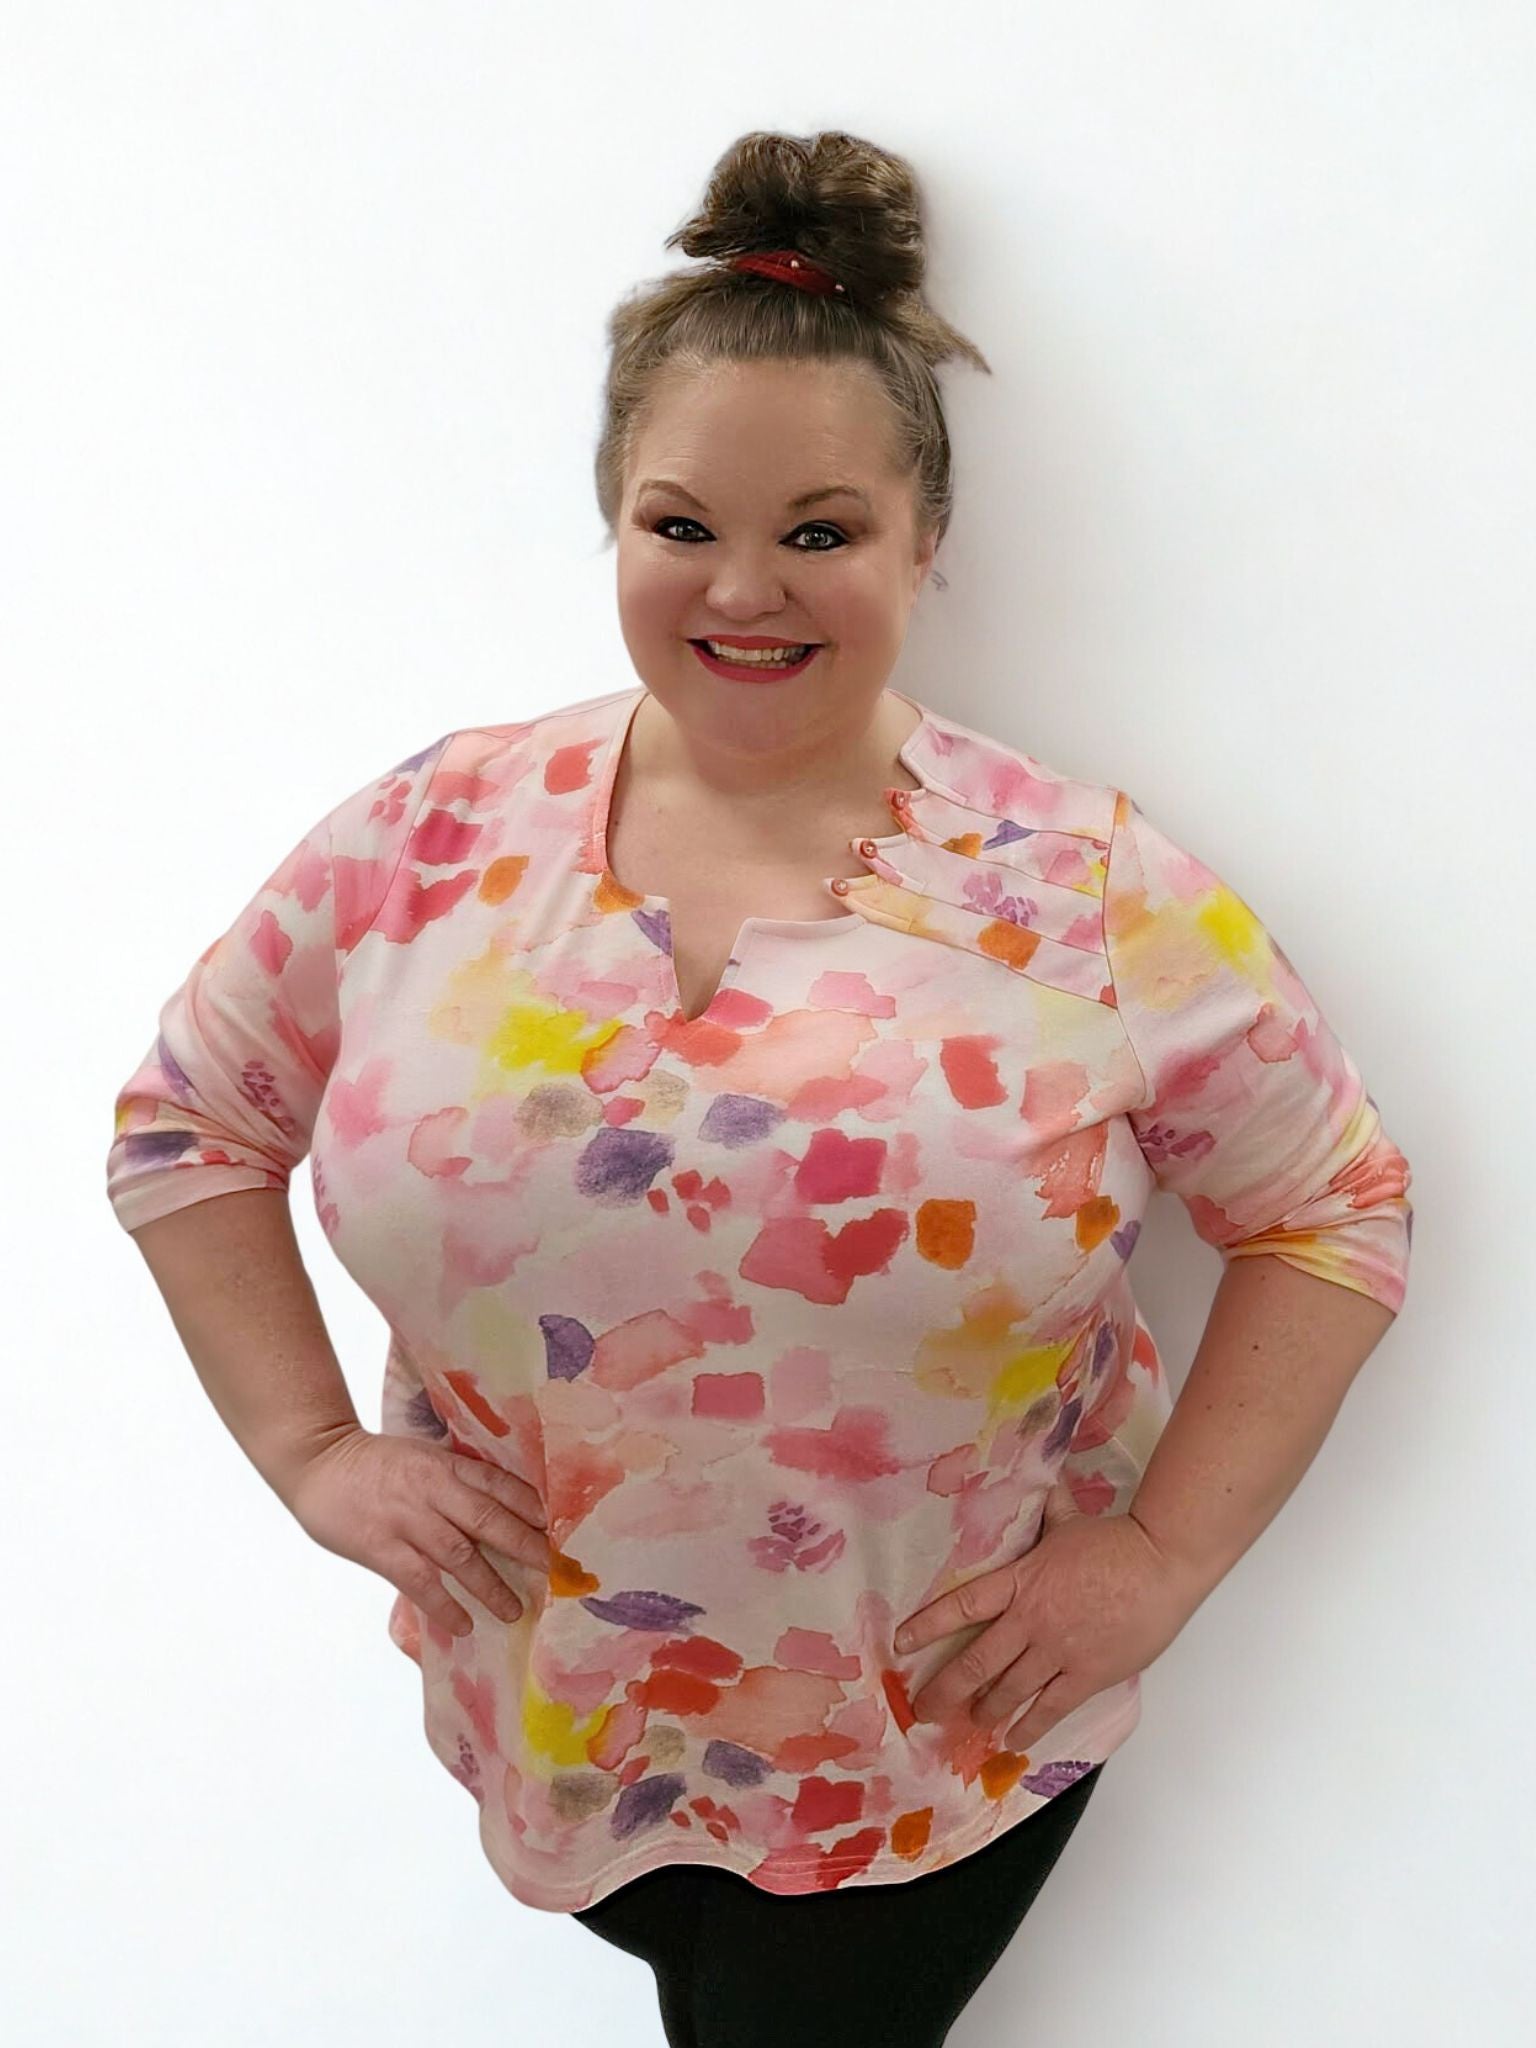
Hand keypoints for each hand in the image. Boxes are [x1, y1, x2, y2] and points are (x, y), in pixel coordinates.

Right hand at [286, 1425, 552, 1638]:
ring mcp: (407, 1520)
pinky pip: (419, 1581)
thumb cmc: (376, 1463)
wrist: (319, 1462)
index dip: (530, 1506)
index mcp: (446, 1465)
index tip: (559, 1527)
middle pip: (488, 1520)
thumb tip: (500, 1510)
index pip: (498, 1484)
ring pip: (458, 1556)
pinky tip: (462, 1624)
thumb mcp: (423, 1458)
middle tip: (553, 1572)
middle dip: (524, 1546)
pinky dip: (443, 1605)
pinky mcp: (381, 1547)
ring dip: (489, 1585)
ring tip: (514, 1610)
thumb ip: (456, 1481)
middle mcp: (432, 1490)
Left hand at [894, 1482, 1203, 1752]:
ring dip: (985, 1711)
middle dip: (945, 1689)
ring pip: (1009, 1692)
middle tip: (923, 1709)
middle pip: (976, 1663)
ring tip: (968, 1723)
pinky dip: (1029, 1727)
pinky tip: (1014, 1740)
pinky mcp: (1087, 1675)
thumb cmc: (1116, 1541)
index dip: (929, 1625)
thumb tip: (1037, 1476)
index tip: (901, 1644)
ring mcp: (1057, 1653)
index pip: (963, 1605)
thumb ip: (1045, 1510)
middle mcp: (1031, 1621)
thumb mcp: (1069, 1520)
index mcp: (1021, 1582)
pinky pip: (1049, 1709)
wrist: (1160, 1564)